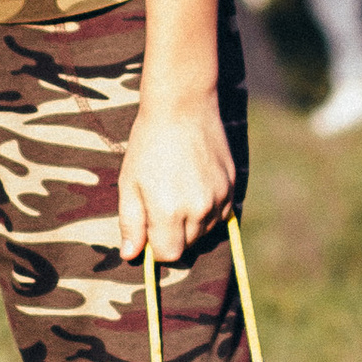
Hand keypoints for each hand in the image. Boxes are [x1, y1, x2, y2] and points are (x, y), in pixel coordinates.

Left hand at [115, 93, 235, 268]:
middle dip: (173, 234)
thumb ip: (131, 223)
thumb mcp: (130, 183)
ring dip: (192, 223)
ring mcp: (219, 198)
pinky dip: (209, 210)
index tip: (149, 226)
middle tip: (161, 201)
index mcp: (169, 212)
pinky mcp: (232, 186)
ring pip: (206, 231)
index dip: (156, 246)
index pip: (168, 255)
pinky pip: (222, 214)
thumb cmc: (148, 143)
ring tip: (178, 190)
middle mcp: (199, 210)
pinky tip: (195, 186)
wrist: (182, 106)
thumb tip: (130, 255)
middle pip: (188, 245)